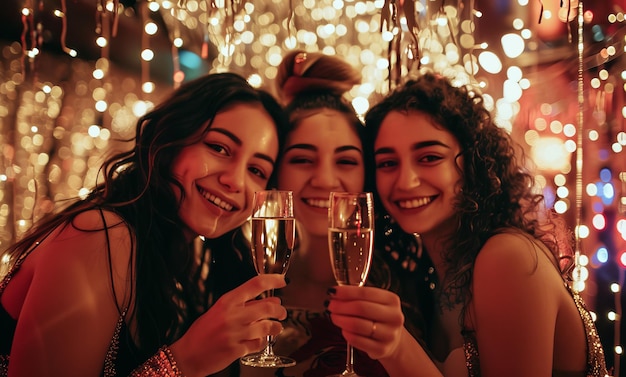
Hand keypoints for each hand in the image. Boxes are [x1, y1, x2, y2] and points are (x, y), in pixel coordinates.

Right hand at [170, 274, 287, 376]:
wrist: (188, 355)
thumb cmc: (202, 333)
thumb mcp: (219, 311)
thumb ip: (243, 305)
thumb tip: (270, 301)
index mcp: (227, 302)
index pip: (255, 285)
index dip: (272, 280)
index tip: (282, 280)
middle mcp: (232, 316)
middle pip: (267, 307)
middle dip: (280, 310)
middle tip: (282, 312)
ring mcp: (235, 333)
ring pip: (267, 327)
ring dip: (276, 327)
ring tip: (276, 327)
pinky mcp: (237, 349)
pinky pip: (259, 343)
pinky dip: (262, 342)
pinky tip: (259, 340)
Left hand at [326, 285, 404, 359]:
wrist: (393, 339)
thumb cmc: (379, 317)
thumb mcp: (374, 302)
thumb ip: (357, 296)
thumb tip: (335, 294)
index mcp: (391, 300)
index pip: (364, 293)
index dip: (345, 292)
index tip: (332, 292)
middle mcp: (393, 317)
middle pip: (360, 308)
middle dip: (340, 306)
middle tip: (330, 305)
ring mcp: (389, 334)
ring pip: (357, 325)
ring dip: (340, 319)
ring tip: (334, 317)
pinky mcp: (381, 349)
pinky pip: (357, 340)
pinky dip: (346, 333)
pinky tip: (343, 330)